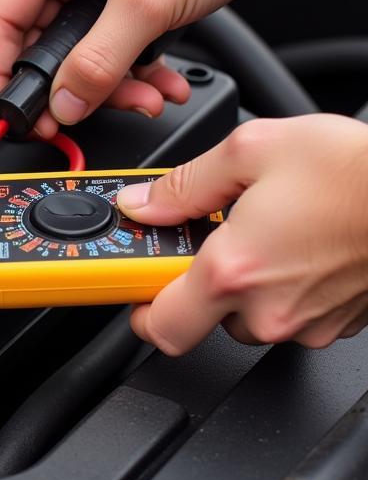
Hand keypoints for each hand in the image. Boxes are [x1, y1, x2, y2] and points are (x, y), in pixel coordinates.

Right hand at [0, 0, 303, 138]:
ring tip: (139, 98)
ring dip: (108, 83)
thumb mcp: (146, 4)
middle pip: (41, 38)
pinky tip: (157, 83)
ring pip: (80, 49)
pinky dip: (131, 72)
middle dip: (62, 84)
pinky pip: (111, 46)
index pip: (2, 16)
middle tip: (63, 120)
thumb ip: (97, 62)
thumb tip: (63, 103)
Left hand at [118, 115, 367, 353]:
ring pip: (251, 319)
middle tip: (206, 241)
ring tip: (261, 233)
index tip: (133, 285)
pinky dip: (285, 287)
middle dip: (198, 283)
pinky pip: (294, 314)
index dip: (138, 309)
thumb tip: (144, 203)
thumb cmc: (355, 171)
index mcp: (234, 271)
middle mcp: (270, 310)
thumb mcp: (252, 150)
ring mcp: (310, 324)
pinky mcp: (341, 325)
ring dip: (245, 285)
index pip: (160, 328)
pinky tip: (297, 245)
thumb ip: (185, 184)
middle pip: (204, 320)